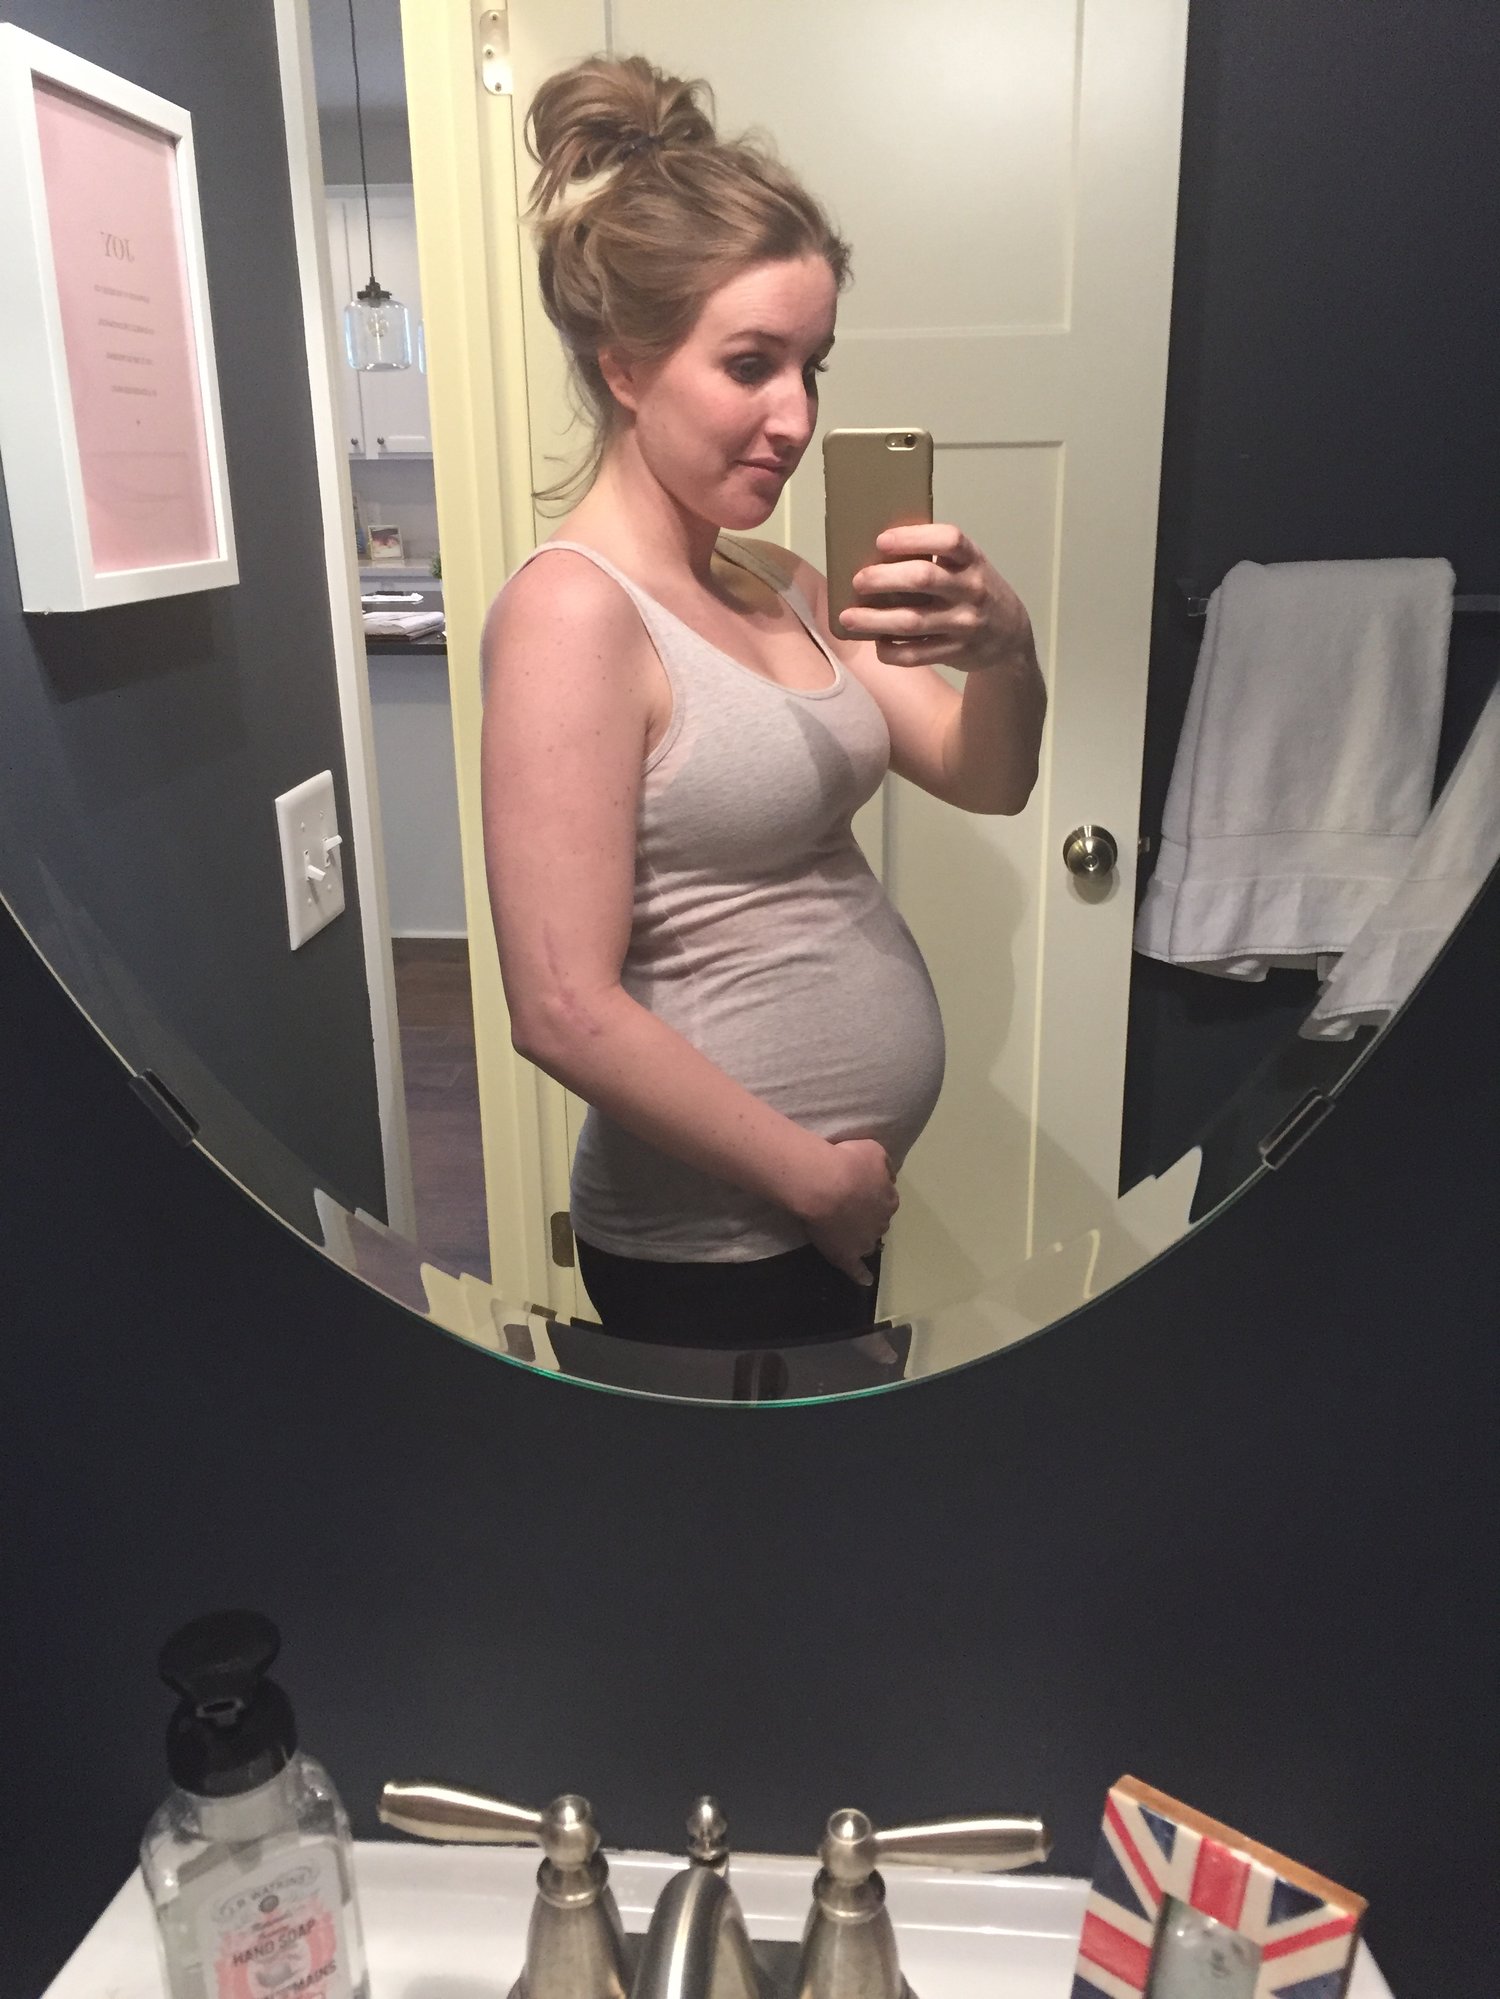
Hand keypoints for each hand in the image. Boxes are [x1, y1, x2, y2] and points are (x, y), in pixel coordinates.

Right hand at [797, 1137, 898, 1283]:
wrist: (825, 1185)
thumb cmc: (848, 1162)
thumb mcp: (873, 1151)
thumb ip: (883, 1164)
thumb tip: (888, 1174)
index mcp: (888, 1197)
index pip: (886, 1199)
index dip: (874, 1196)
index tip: (862, 1192)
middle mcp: (881, 1221)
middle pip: (878, 1221)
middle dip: (869, 1217)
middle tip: (851, 1210)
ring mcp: (865, 1240)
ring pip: (869, 1242)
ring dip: (863, 1239)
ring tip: (849, 1236)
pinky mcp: (847, 1255)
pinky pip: (856, 1270)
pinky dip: (861, 1276)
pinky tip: (864, 1281)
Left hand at [842, 524, 1032, 672]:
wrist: (1009, 634)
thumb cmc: (972, 589)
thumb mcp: (965, 566)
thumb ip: (934, 558)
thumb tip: (874, 553)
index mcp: (971, 560)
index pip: (948, 540)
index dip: (913, 538)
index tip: (881, 541)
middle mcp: (970, 589)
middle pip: (923, 579)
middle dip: (884, 578)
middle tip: (857, 580)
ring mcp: (963, 623)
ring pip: (912, 622)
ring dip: (875, 620)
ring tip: (847, 617)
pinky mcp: (955, 652)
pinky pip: (916, 655)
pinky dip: (891, 650)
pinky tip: (876, 643)